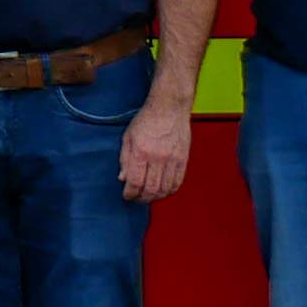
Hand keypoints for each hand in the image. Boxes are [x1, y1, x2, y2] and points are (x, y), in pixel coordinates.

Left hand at [119, 88, 193, 204]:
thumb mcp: (128, 137)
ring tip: (149, 196)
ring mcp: (173, 159)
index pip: (135, 182)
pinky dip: (170, 190)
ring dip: (156, 197)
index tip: (127, 195)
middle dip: (142, 198)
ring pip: (165, 189)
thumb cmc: (146, 120)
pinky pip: (178, 182)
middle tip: (137, 198)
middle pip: (151, 189)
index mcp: (141, 152)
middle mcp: (158, 158)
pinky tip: (163, 190)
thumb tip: (123, 179)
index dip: (130, 193)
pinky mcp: (183, 159)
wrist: (169, 107)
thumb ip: (124, 159)